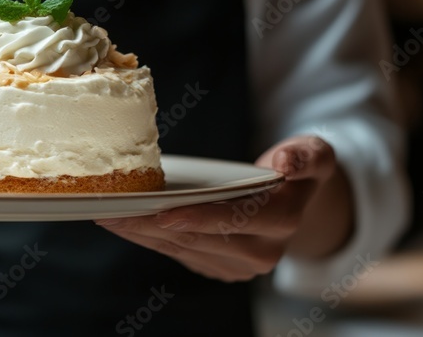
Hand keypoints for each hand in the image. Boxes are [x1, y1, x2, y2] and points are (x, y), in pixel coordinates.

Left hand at [95, 136, 351, 281]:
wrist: (296, 202)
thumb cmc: (299, 170)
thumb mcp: (315, 154)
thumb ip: (306, 156)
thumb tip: (284, 164)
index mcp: (283, 222)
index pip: (236, 220)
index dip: (199, 218)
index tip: (163, 212)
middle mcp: (261, 253)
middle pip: (198, 238)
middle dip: (153, 225)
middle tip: (115, 209)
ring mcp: (237, 265)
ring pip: (180, 248)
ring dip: (141, 233)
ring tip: (107, 214)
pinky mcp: (217, 268)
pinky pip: (176, 253)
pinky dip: (147, 238)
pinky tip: (121, 223)